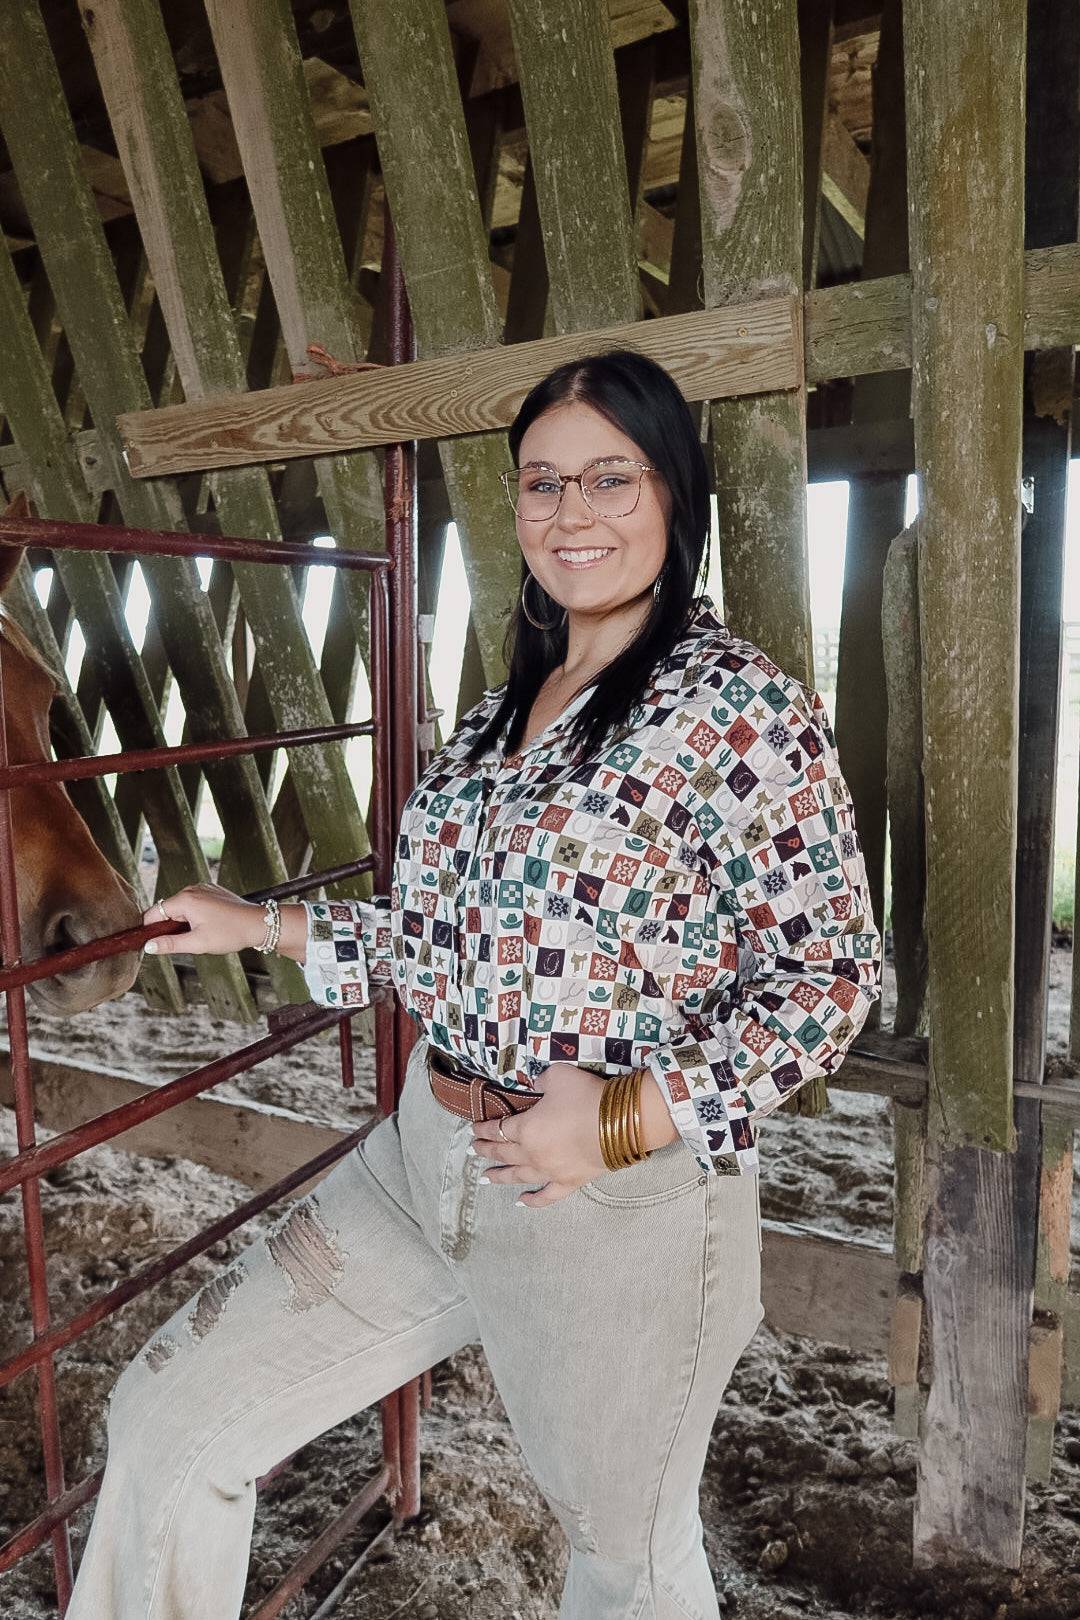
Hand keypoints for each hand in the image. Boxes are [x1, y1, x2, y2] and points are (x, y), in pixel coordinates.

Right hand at [142, 882, 269, 956]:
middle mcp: (192, 889)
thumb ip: (170, 944)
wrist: (258, 924)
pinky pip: (194, 903)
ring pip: (181, 907)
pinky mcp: (211, 891)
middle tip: (188, 941)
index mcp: (186, 899)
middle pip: (168, 910)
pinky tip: (209, 925)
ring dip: (184, 922)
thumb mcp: (198, 943)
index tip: (150, 943)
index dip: (149, 929)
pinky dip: (195, 915)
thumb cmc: (231, 933)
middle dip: (171, 926)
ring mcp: (203, 888)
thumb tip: (149, 946)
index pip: (154, 913)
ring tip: (202, 933)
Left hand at [470, 1062, 609, 1207]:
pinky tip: (521, 1201)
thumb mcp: (557, 1075)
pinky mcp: (568, 1183)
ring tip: (485, 1178)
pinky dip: (532, 1200)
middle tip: (473, 1151)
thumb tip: (535, 1085)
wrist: (617, 1123)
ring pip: (518, 1176)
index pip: (498, 1128)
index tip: (474, 1129)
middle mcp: (532, 1153)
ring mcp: (549, 1171)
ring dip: (500, 1176)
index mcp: (525, 1128)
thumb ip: (540, 1080)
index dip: (484, 1128)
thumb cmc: (584, 1096)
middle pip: (503, 1153)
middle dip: (486, 1151)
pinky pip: (546, 1196)